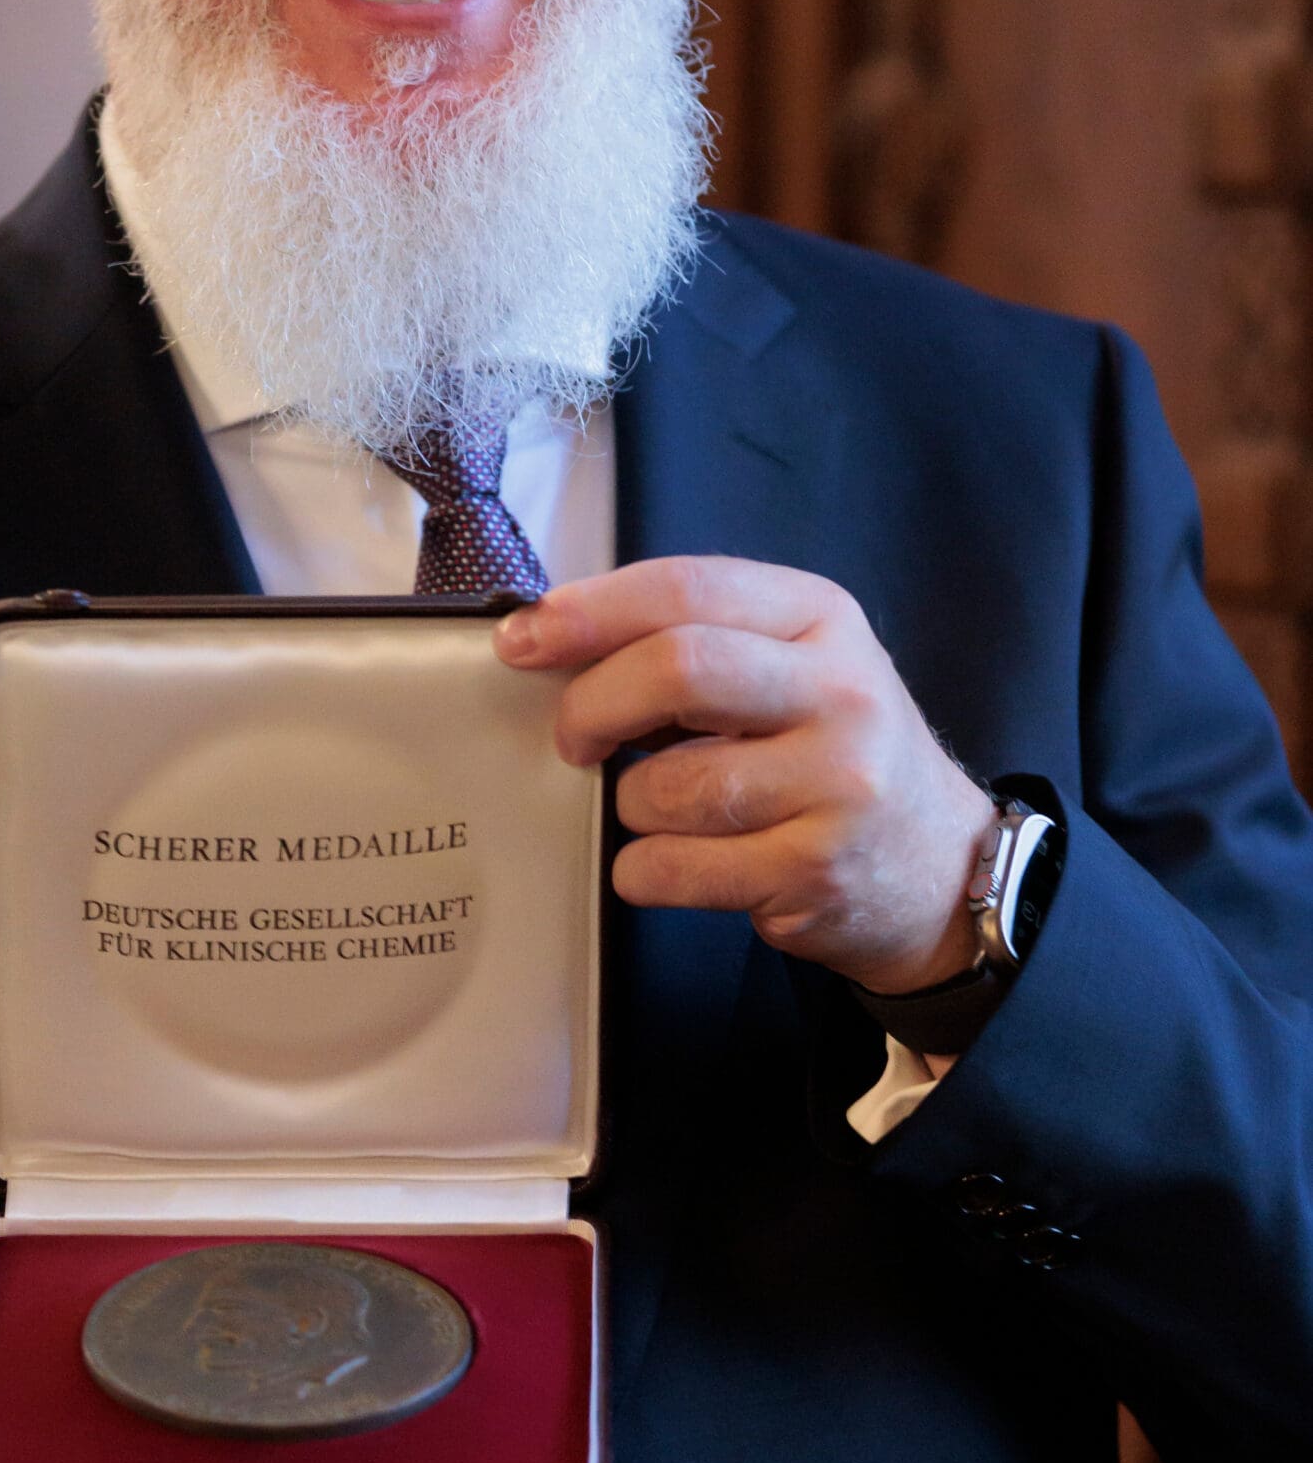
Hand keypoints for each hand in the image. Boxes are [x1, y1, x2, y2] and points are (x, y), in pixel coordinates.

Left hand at [496, 556, 994, 993]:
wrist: (938, 865)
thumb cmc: (829, 753)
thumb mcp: (791, 664)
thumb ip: (692, 638)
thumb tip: (550, 637)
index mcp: (821, 618)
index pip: (688, 589)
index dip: (591, 611)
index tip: (523, 639)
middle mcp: (840, 693)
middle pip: (679, 669)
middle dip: (594, 704)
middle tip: (572, 738)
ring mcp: (837, 787)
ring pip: (664, 786)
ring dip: (628, 804)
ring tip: (663, 808)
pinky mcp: (816, 873)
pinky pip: (672, 868)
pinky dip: (643, 869)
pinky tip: (678, 860)